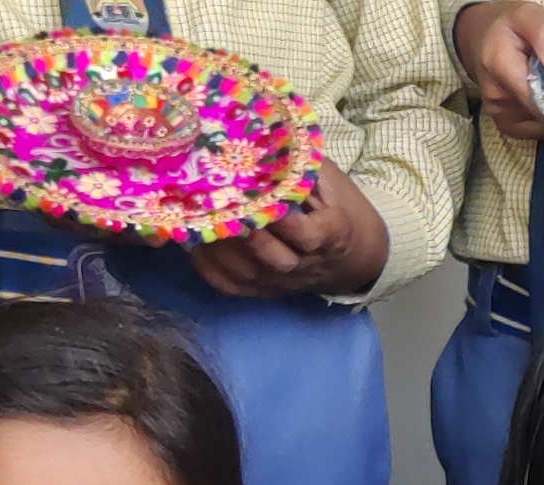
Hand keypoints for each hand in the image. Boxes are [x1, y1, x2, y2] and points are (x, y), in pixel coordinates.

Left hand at [188, 161, 392, 298]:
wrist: (350, 258)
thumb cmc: (338, 209)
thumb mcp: (331, 181)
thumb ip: (300, 166)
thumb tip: (259, 135)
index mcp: (331, 236)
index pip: (306, 234)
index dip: (281, 218)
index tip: (256, 192)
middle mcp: (305, 265)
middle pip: (272, 257)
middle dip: (243, 231)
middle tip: (214, 202)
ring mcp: (282, 282)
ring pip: (246, 271)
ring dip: (218, 246)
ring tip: (196, 216)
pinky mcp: (263, 291)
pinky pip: (229, 285)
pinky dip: (206, 265)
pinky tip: (192, 239)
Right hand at [454, 1, 543, 139]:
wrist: (482, 39)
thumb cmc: (508, 26)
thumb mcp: (527, 16)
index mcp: (499, 65)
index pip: (537, 97)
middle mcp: (496, 95)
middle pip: (543, 113)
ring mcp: (499, 113)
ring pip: (543, 124)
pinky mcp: (506, 124)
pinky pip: (537, 130)